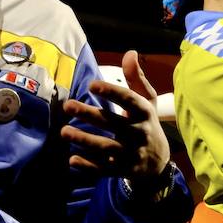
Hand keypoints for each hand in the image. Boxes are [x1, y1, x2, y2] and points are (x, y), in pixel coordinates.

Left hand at [60, 50, 169, 181]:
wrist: (158, 164)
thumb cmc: (146, 124)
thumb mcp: (146, 101)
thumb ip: (135, 77)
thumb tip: (130, 52)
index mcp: (145, 113)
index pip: (129, 101)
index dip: (112, 92)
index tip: (91, 84)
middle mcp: (139, 133)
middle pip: (113, 123)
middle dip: (89, 115)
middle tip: (67, 105)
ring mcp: (131, 154)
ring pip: (106, 148)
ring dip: (85, 140)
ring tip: (63, 131)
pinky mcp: (122, 170)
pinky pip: (104, 169)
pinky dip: (88, 166)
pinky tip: (72, 159)